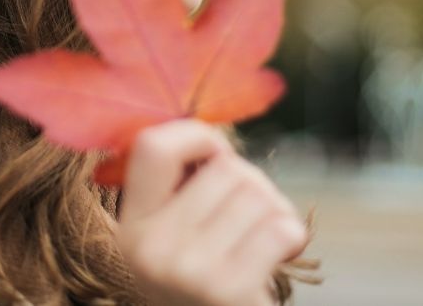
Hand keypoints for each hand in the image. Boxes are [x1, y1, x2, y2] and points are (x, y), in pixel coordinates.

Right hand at [115, 120, 307, 305]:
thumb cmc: (207, 279)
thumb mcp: (174, 235)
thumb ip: (182, 186)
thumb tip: (213, 132)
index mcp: (131, 225)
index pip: (152, 144)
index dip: (196, 136)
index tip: (216, 156)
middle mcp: (149, 247)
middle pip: (225, 167)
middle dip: (251, 182)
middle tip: (248, 217)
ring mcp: (186, 269)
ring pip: (257, 193)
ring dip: (275, 210)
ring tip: (263, 238)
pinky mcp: (227, 290)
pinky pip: (280, 228)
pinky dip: (291, 236)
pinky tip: (279, 255)